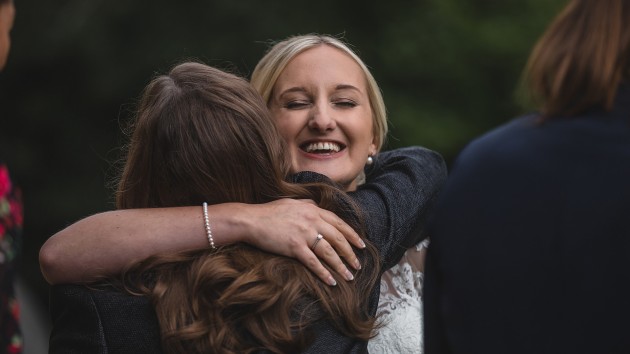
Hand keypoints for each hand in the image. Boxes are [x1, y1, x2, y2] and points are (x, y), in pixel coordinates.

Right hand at [240, 199, 364, 285]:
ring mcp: (304, 234)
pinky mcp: (294, 247)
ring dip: (341, 266)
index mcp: (313, 209)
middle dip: (351, 253)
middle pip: (338, 238)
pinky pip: (314, 262)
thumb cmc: (269, 212)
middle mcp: (312, 220)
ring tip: (349, 276)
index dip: (352, 235)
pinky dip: (324, 273)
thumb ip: (308, 206)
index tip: (361, 245)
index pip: (339, 223)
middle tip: (358, 264)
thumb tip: (318, 208)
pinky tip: (332, 281)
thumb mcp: (293, 203)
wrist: (250, 220)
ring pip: (329, 252)